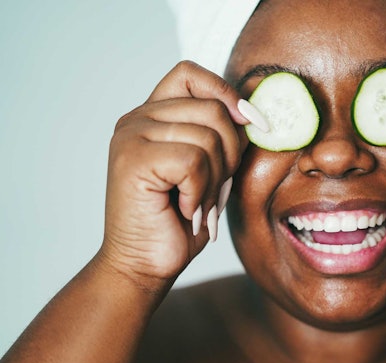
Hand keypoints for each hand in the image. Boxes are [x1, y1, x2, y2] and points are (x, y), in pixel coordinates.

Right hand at [99, 61, 248, 284]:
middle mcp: (136, 119)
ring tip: (199, 203)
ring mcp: (130, 136)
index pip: (191, 74)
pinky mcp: (132, 159)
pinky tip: (185, 209)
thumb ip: (223, 137)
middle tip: (215, 189)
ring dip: (216, 180)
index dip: (226, 93)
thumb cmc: (179, 221)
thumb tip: (254, 115)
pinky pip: (194, 161)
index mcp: (152, 115)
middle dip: (230, 155)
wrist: (145, 265)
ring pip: (208, 137)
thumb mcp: (212, 170)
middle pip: (212, 109)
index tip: (253, 124)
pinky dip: (200, 192)